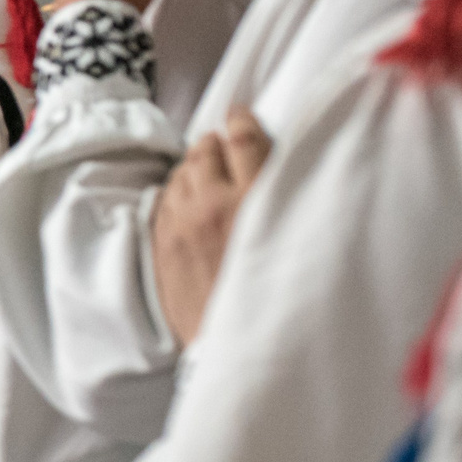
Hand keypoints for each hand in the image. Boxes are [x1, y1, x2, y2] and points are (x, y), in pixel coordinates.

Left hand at [151, 107, 271, 345]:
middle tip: (223, 143)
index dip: (242, 120)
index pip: (245, 138)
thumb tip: (285, 168)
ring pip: (181, 171)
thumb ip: (290, 199)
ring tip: (204, 169)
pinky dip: (175, 190)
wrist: (235, 346)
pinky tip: (185, 197)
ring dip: (193, 165)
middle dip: (216, 142)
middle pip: (206, 149)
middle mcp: (215, 202)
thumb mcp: (299, 240)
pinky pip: (162, 198)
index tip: (240, 114)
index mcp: (257, 198)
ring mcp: (182, 221)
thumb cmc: (281, 298)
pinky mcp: (162, 242)